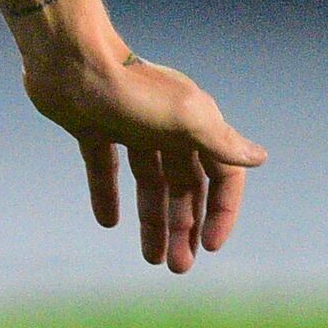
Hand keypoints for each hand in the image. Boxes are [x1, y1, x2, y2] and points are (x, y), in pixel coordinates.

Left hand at [20, 26, 266, 273]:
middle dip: (185, 227)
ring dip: (153, 221)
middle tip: (178, 267)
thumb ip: (220, 141)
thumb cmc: (130, 88)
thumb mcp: (185, 118)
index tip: (211, 246)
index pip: (222, 177)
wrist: (69, 60)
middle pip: (184, 187)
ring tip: (152, 259)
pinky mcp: (94, 129)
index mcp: (195, 125)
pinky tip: (108, 222)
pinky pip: (105, 169)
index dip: (222, 212)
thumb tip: (259, 158)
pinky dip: (107, 195)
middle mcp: (167, 127)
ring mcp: (130, 128)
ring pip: (149, 183)